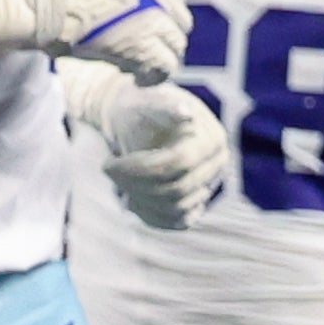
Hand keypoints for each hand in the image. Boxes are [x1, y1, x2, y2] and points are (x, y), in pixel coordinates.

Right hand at [17, 0, 188, 87]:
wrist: (47, 3)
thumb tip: (132, 1)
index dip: (164, 16)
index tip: (151, 27)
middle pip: (180, 24)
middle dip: (165, 39)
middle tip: (148, 51)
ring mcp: (155, 22)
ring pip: (175, 48)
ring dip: (160, 59)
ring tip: (142, 68)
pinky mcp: (144, 48)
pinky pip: (163, 67)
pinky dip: (153, 76)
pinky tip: (140, 79)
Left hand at [78, 72, 232, 232]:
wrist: (140, 119)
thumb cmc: (140, 107)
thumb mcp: (147, 101)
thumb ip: (165, 107)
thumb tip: (185, 113)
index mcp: (212, 138)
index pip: (177, 164)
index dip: (139, 169)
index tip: (106, 163)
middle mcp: (217, 165)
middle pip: (176, 190)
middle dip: (135, 185)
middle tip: (107, 170)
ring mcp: (209, 185)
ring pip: (175, 210)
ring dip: (140, 200)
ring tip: (118, 183)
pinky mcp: (197, 202)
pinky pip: (178, 222)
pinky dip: (150, 217)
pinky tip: (130, 200)